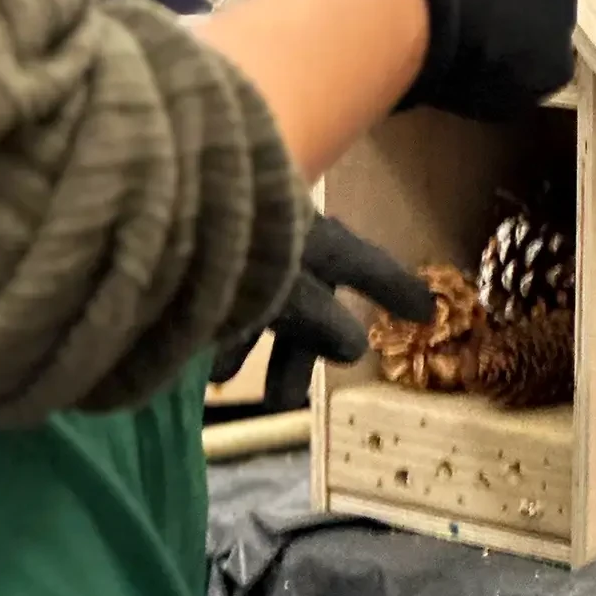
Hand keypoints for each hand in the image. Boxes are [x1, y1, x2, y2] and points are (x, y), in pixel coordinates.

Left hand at [209, 214, 433, 408]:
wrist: (170, 193)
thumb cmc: (237, 239)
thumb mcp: (287, 285)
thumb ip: (320, 321)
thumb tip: (353, 349)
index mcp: (316, 239)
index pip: (368, 267)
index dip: (395, 290)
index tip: (424, 312)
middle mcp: (283, 241)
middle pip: (304, 300)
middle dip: (295, 353)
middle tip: (282, 402)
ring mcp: (240, 246)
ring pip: (252, 301)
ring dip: (242, 346)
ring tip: (220, 379)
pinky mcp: (199, 256)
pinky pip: (214, 296)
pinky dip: (209, 328)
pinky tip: (189, 354)